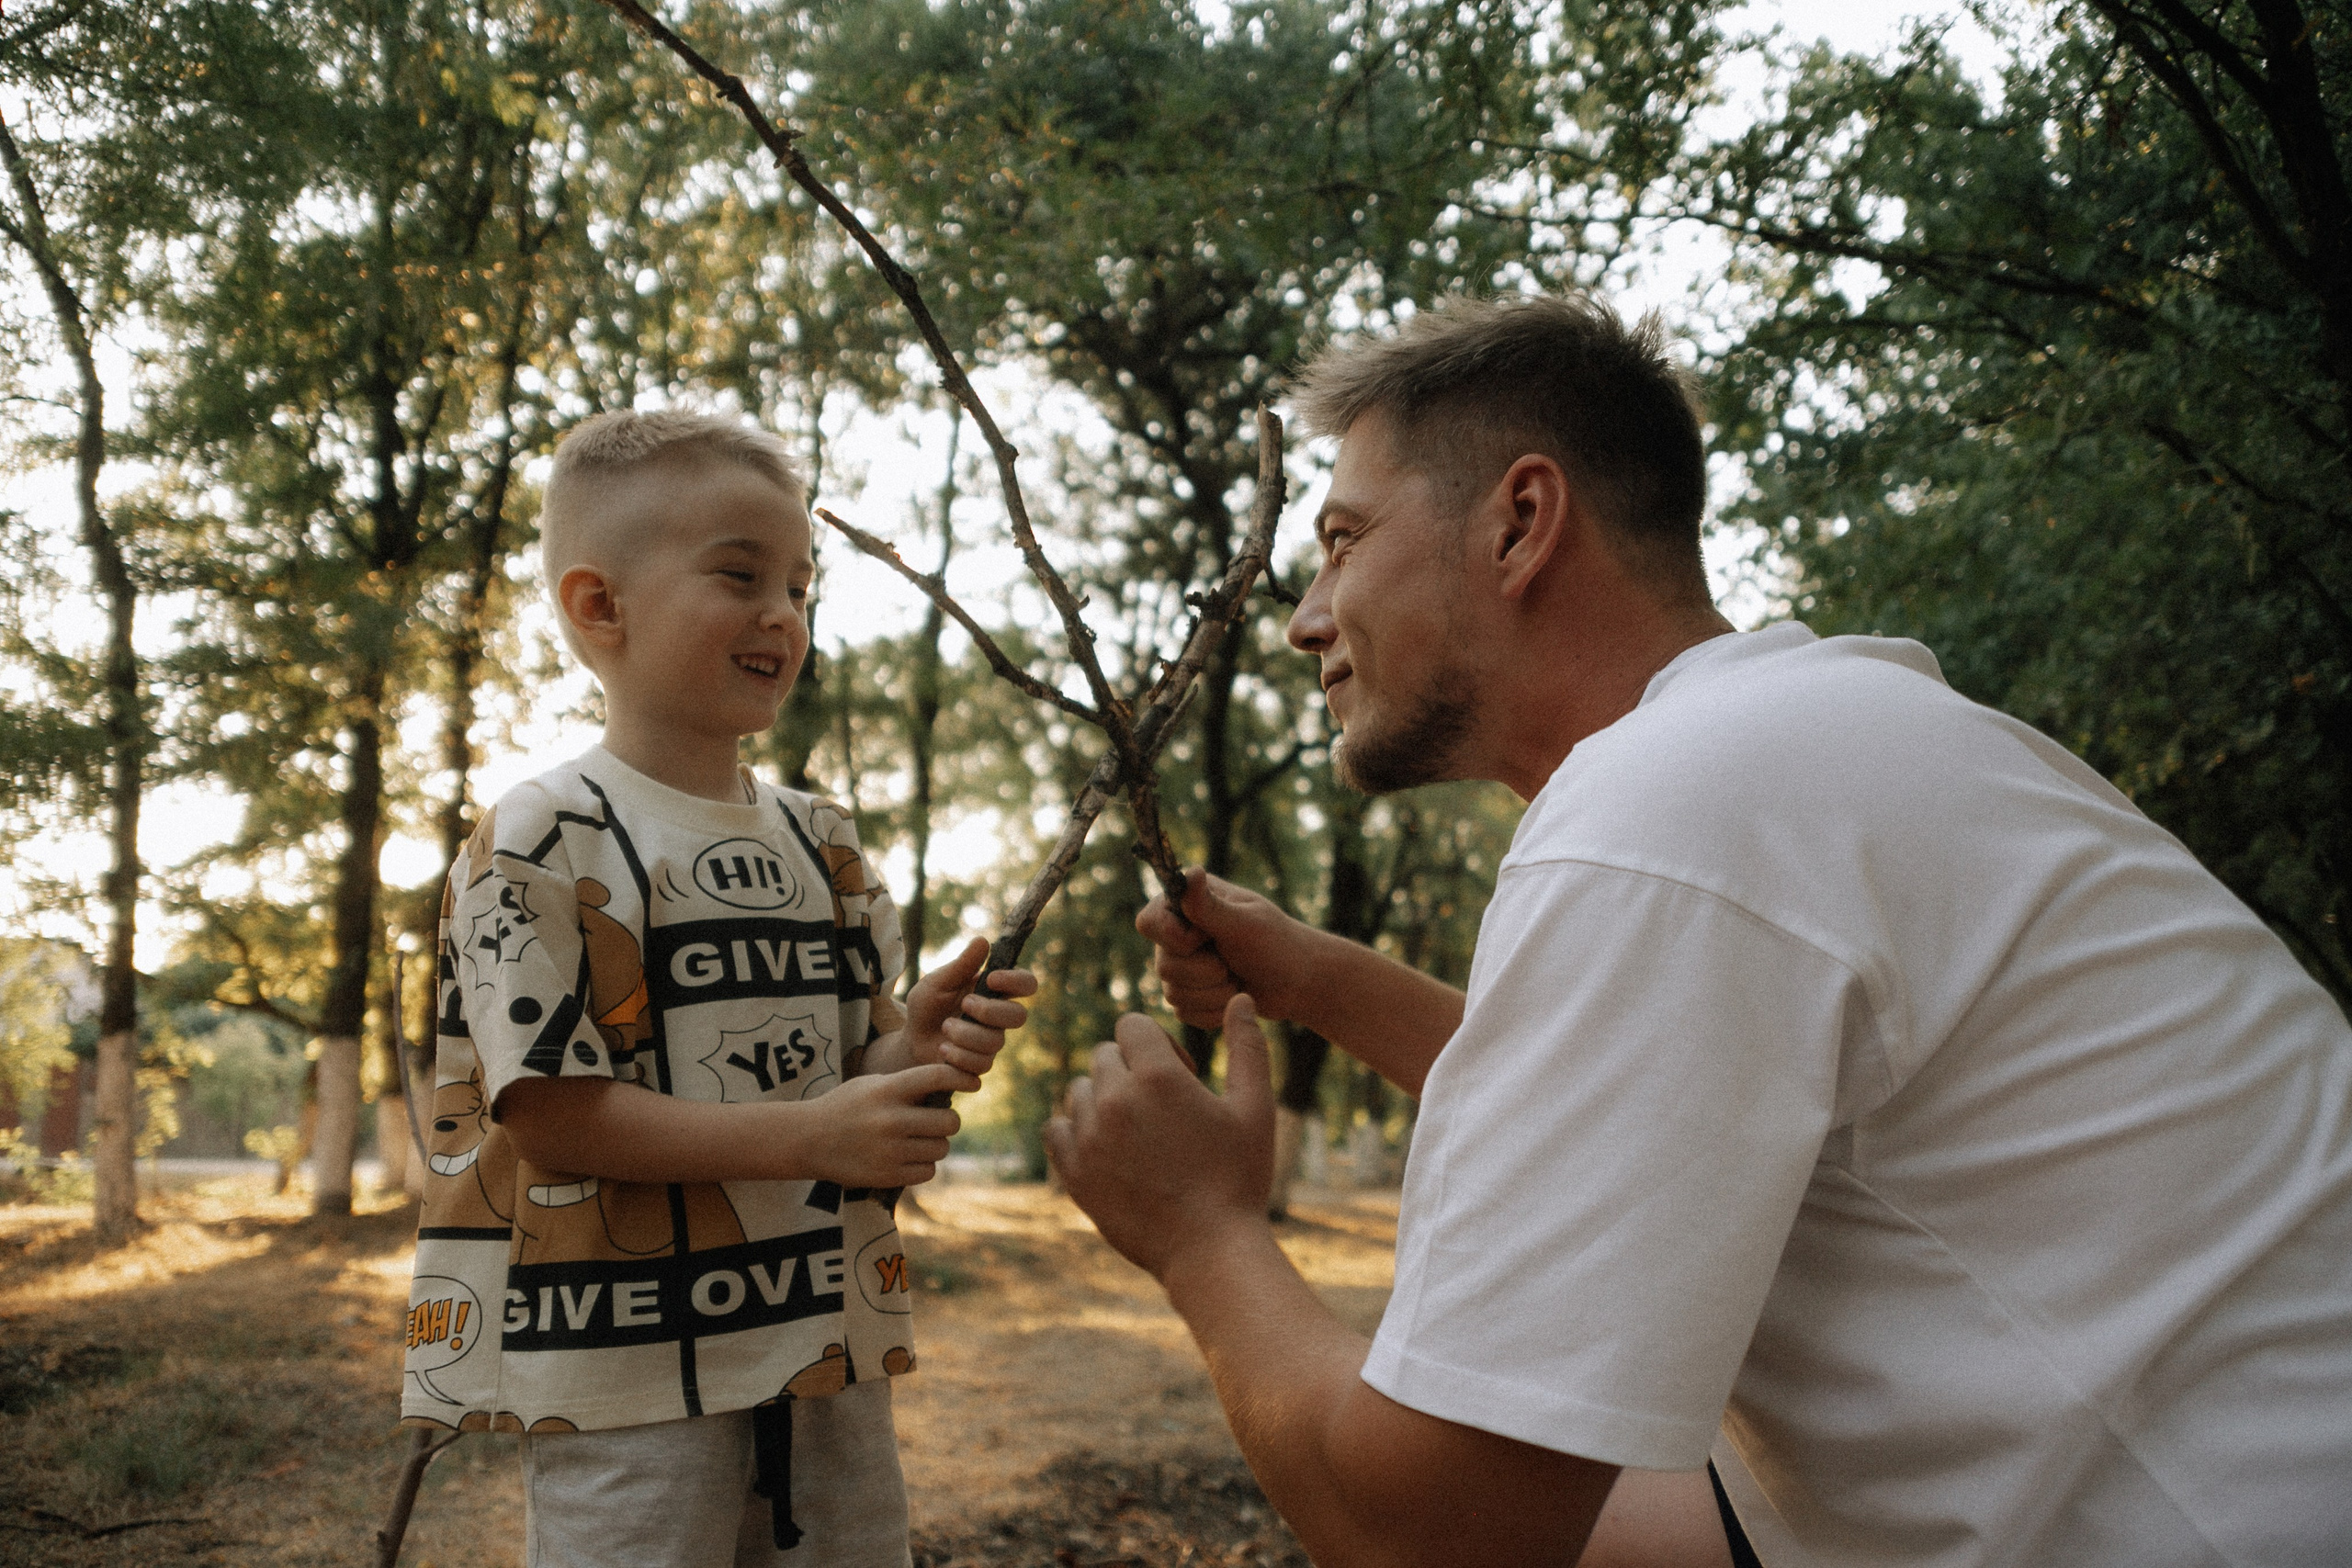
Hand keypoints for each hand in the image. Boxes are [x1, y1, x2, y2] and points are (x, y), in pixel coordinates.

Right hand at [799, 1062, 968, 1187]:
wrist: (807, 1140)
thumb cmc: (846, 1106)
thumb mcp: (872, 1084)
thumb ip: (908, 1084)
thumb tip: (954, 1084)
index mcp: (887, 1090)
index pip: (937, 1077)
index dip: (961, 1078)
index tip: (972, 1083)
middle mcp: (891, 1120)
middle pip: (949, 1121)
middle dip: (947, 1120)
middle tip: (935, 1121)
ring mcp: (890, 1150)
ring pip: (942, 1148)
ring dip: (936, 1143)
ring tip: (918, 1139)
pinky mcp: (887, 1175)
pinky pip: (928, 1171)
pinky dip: (924, 1165)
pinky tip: (908, 1157)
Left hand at [902, 936, 1035, 1077]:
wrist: (911, 1040)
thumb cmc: (927, 1006)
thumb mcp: (937, 982)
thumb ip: (960, 965)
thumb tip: (982, 941)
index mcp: (994, 991)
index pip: (1026, 983)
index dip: (1017, 982)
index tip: (992, 979)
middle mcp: (999, 1017)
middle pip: (1019, 1016)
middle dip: (990, 1011)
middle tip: (965, 1004)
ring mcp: (992, 1042)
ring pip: (995, 1042)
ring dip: (965, 1034)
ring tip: (945, 1028)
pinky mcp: (981, 1064)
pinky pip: (981, 1064)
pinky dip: (958, 1055)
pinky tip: (943, 1049)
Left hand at [1046, 994, 1273, 1279]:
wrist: (1211, 1249)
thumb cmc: (1240, 1177)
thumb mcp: (1255, 1108)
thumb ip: (1247, 1046)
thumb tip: (1239, 997)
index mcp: (1160, 1077)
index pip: (1131, 1025)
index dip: (1155, 1044)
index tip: (1180, 1074)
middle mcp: (1117, 1100)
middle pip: (1104, 1055)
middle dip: (1131, 1070)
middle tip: (1164, 1108)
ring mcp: (1090, 1137)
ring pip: (1079, 1091)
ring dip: (1104, 1100)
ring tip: (1138, 1131)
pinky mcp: (1074, 1173)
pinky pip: (1056, 1129)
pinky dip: (1075, 1131)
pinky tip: (1107, 1148)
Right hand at [1137, 869, 1316, 1028]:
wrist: (1296, 981)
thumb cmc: (1276, 944)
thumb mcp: (1245, 923)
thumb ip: (1210, 906)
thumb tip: (1190, 871)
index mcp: (1185, 905)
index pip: (1148, 922)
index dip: (1175, 938)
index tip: (1206, 939)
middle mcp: (1177, 934)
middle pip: (1163, 965)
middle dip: (1206, 971)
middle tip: (1232, 961)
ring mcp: (1180, 966)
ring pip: (1173, 993)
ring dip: (1215, 993)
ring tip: (1238, 978)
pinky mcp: (1188, 995)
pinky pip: (1184, 1014)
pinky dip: (1215, 1011)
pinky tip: (1234, 996)